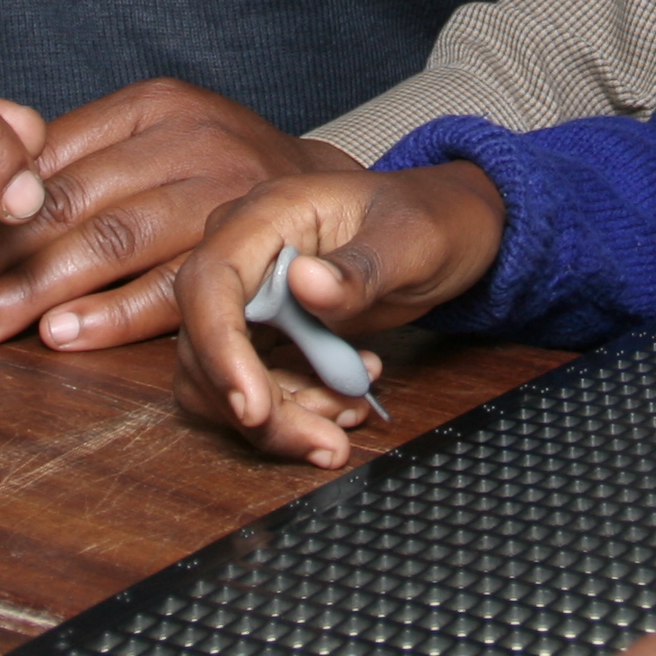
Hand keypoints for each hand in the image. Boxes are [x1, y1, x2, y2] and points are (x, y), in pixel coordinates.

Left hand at [0, 78, 360, 349]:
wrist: (343, 206)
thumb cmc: (225, 181)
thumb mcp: (153, 147)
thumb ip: (69, 168)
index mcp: (151, 107)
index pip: (40, 161)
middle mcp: (187, 138)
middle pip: (66, 200)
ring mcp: (225, 187)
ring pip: (112, 239)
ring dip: (36, 290)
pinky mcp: (253, 244)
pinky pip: (173, 282)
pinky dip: (115, 312)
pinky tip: (63, 335)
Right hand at [173, 159, 509, 465]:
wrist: (448, 230)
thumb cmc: (430, 220)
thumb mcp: (411, 242)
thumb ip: (360, 268)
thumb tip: (305, 283)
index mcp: (268, 215)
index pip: (210, 283)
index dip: (220, 349)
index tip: (254, 407)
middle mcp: (245, 255)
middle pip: (207, 345)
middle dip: (260, 407)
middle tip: (326, 440)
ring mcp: (251, 296)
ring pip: (223, 379)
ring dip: (280, 417)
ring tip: (352, 409)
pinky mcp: (265, 332)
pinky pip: (255, 387)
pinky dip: (294, 411)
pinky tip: (348, 402)